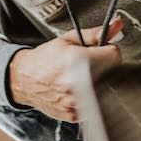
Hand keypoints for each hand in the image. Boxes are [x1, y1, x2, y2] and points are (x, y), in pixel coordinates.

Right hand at [8, 18, 122, 122]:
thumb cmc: (45, 58)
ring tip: (80, 78)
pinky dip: (88, 98)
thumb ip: (95, 34)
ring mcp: (75, 102)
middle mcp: (77, 83)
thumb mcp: (68, 39)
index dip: (108, 51)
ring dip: (97, 84)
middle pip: (111, 74)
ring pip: (104, 90)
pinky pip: (93, 104)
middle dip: (103, 68)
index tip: (100, 52)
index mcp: (77, 60)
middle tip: (87, 66)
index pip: (114, 56)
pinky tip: (75, 91)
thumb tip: (117, 25)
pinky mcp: (74, 114)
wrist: (24, 79)